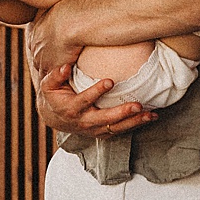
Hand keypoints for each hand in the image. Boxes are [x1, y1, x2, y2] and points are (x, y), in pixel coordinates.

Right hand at [32, 60, 156, 136]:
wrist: (55, 117)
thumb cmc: (54, 95)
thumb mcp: (49, 85)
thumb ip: (56, 75)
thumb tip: (66, 67)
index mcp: (71, 108)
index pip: (85, 100)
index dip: (96, 91)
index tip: (109, 81)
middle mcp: (84, 121)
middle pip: (105, 119)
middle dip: (122, 113)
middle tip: (137, 105)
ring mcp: (94, 129)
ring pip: (116, 128)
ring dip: (134, 122)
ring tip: (151, 114)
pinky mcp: (102, 132)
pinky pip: (120, 131)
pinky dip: (135, 125)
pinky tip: (149, 118)